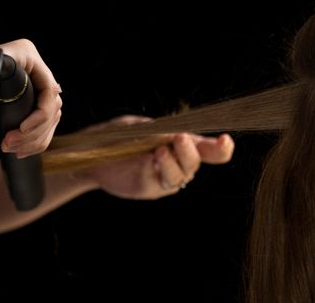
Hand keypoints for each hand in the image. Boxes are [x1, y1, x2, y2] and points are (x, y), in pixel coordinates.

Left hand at [77, 115, 234, 199]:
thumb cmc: (118, 135)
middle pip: (197, 160)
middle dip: (190, 150)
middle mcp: (176, 162)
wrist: (90, 152)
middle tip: (178, 138)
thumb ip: (160, 132)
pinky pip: (164, 181)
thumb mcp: (140, 128)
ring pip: (183, 174)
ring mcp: (164, 177)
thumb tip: (180, 136)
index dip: (220, 148)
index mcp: (179, 143)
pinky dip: (163, 169)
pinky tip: (153, 158)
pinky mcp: (150, 187)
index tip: (225, 141)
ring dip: (176, 162)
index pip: (207, 148)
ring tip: (160, 150)